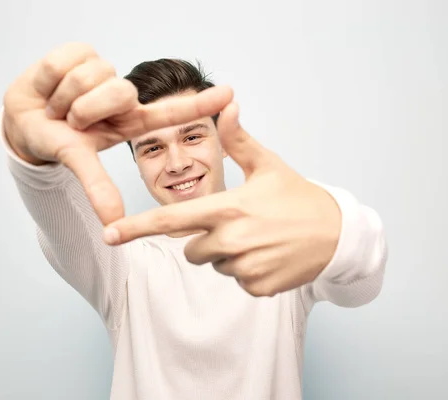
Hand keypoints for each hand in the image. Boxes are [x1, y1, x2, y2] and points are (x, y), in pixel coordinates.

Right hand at [2, 42, 232, 224]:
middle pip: (121, 90)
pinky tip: (49, 87)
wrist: (23, 120)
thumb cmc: (58, 141)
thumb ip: (97, 187)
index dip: (201, 104)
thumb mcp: (79, 161)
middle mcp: (123, 96)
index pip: (172, 112)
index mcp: (131, 121)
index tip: (231, 95)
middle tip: (71, 121)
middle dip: (86, 109)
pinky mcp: (81, 53)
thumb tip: (111, 222)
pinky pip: (67, 60)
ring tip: (58, 107)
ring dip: (64, 96)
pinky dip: (50, 77)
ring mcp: (104, 73)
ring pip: (93, 74)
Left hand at [103, 103, 341, 296]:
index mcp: (228, 208)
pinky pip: (237, 280)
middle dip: (207, 239)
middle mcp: (231, 240)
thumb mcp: (268, 165)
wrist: (337, 234)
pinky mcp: (258, 287)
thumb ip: (239, 140)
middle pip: (192, 248)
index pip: (172, 220)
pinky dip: (248, 271)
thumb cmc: (299, 197)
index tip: (110, 234)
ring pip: (215, 264)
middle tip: (241, 225)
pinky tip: (270, 255)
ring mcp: (245, 266)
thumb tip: (227, 106)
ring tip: (260, 239)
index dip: (136, 227)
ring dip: (229, 254)